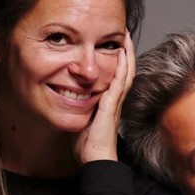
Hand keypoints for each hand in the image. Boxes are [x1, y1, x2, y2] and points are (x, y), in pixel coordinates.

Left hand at [75, 31, 134, 163]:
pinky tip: (122, 55)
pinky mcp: (111, 106)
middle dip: (126, 51)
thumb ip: (78, 107)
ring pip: (126, 73)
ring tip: (126, 37)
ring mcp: (115, 103)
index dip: (118, 60)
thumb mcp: (81, 120)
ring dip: (127, 54)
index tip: (116, 44)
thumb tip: (68, 98)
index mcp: (109, 103)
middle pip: (126, 71)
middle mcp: (115, 100)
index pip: (117, 76)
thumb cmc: (89, 145)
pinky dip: (122, 67)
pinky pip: (119, 83)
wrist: (96, 160)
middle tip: (125, 33)